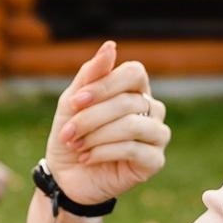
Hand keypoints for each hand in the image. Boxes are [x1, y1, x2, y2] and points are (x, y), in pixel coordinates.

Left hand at [44, 40, 169, 206]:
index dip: (105, 85)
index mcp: (135, 89)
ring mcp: (157, 134)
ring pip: (131, 126)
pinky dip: (103, 152)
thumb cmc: (71, 133)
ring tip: (77, 145)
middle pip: (127, 102)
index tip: (75, 101)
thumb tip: (110, 46)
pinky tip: (87, 158)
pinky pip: (133, 149)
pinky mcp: (155, 160)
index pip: (134, 72)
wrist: (66, 176)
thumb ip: (91, 74)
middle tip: (68, 132)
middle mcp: (151, 109)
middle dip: (90, 118)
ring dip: (96, 136)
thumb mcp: (72, 101)